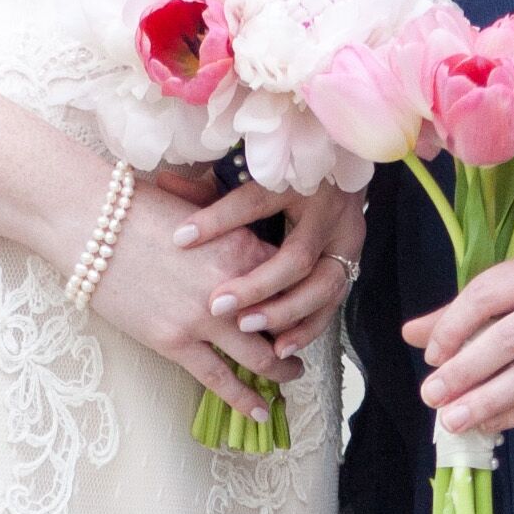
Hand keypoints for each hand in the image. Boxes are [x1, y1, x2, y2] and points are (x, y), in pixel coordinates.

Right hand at [87, 195, 282, 421]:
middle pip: (284, 322)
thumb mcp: (198, 209)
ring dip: (281, 371)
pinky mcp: (174, 341)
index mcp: (242, 246)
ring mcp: (204, 318)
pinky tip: (259, 413)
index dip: (301, 296)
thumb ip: (229, 227)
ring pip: (260, 357)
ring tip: (289, 377)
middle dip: (299, 337)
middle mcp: (234, 286)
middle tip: (304, 345)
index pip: (291, 280)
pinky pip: (219, 379)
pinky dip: (244, 400)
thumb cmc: (138, 206)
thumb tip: (241, 234)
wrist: (90, 222)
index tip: (304, 305)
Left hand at [169, 176, 370, 361]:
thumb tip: (162, 184)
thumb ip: (208, 190)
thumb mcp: (244, 176)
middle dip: (257, 286)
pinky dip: (307, 327)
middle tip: (217, 305)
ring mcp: (345, 241)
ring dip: (284, 313)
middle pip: (296, 257)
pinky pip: (332, 304)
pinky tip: (281, 346)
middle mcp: (327, 211)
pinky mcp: (351, 264)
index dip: (217, 220)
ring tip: (247, 327)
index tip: (180, 238)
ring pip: (322, 287)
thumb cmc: (281, 172)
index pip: (255, 202)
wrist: (338, 167)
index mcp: (298, 180)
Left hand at [406, 227, 513, 441]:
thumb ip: (476, 306)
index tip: (432, 353)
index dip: (456, 323)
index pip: (493, 290)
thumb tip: (414, 335)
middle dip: (466, 369)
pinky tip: (493, 421)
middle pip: (512, 335)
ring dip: (490, 399)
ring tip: (454, 419)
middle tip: (432, 395)